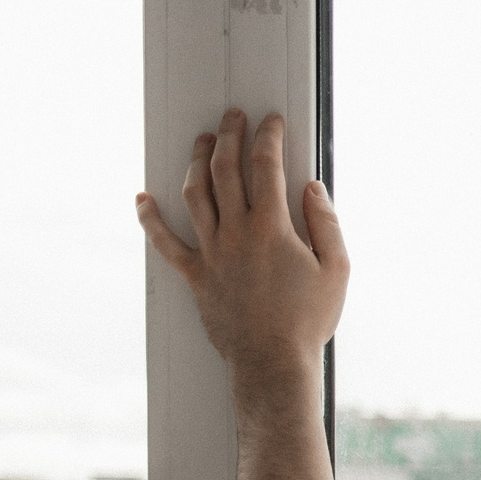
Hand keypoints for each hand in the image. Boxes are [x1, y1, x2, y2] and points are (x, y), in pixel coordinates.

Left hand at [136, 109, 347, 377]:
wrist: (272, 362)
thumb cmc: (308, 320)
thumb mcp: (337, 271)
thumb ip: (326, 224)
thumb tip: (311, 188)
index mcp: (272, 228)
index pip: (266, 167)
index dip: (268, 137)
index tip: (271, 122)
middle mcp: (236, 232)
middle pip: (225, 170)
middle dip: (229, 136)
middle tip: (233, 117)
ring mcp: (211, 252)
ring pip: (194, 194)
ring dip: (197, 162)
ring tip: (203, 142)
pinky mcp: (196, 274)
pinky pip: (165, 242)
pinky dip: (151, 218)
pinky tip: (143, 199)